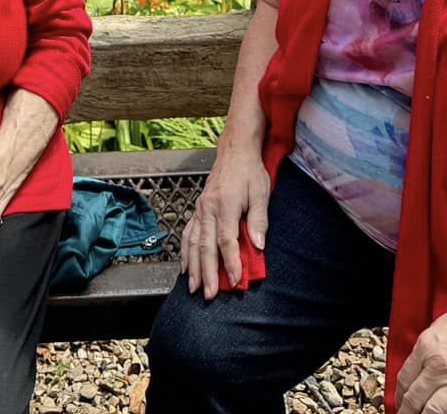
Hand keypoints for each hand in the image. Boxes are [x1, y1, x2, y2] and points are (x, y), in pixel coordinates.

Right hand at [181, 142, 271, 299]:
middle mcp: (208, 208)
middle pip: (205, 246)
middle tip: (209, 294)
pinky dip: (185, 252)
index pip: (226, 239)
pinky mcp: (197, 209)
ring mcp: (200, 209)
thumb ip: (258, 219)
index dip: (230, 262)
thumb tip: (259, 245)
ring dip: (193, 267)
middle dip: (207, 273)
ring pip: (192, 242)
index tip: (236, 280)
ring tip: (194, 288)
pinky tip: (186, 267)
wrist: (235, 150)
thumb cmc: (250, 171)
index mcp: (224, 204)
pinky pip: (187, 233)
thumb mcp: (261, 192)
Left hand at [394, 293, 446, 413]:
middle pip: (415, 398)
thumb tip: (417, 369)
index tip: (400, 403)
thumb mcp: (437, 327)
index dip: (399, 396)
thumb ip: (425, 350)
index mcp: (426, 348)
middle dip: (408, 411)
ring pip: (434, 410)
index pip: (404, 379)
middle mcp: (438, 367)